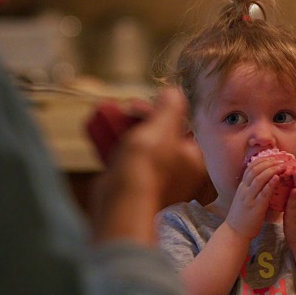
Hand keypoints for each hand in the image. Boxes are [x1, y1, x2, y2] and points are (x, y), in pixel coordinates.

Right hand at [91, 87, 206, 244]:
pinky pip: (127, 164)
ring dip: (125, 131)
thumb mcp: (164, 126)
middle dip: (140, 121)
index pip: (182, 129)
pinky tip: (101, 134)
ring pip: (142, 150)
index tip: (139, 105)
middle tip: (124, 109)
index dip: (160, 112)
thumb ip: (172, 106)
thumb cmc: (147, 164)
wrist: (122, 201)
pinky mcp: (136, 190)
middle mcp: (180, 176)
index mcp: (195, 162)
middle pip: (161, 139)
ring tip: (110, 117)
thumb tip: (174, 93)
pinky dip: (115, 148)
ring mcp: (157, 184)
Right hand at [225, 157, 286, 239]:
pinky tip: (278, 178)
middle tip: (282, 159)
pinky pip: (263, 192)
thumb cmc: (242, 217)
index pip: (250, 167)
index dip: (262, 159)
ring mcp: (249, 197)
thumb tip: (265, 182)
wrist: (235, 232)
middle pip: (255, 169)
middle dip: (269, 162)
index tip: (273, 156)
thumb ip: (252, 190)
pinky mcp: (255, 207)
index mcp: (242, 187)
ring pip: (259, 178)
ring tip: (283, 165)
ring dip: (272, 169)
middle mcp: (244, 189)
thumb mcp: (245, 199)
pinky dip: (270, 183)